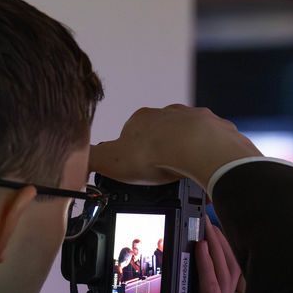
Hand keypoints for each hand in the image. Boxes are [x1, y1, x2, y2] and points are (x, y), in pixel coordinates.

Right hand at [89, 105, 260, 193]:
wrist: (200, 150)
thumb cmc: (157, 154)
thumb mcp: (109, 161)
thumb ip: (89, 159)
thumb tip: (73, 160)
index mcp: (143, 119)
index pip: (131, 133)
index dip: (131, 154)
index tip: (134, 171)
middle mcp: (171, 114)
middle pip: (162, 134)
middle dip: (161, 154)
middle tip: (159, 178)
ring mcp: (198, 121)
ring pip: (189, 140)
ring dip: (186, 156)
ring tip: (183, 179)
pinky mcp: (220, 133)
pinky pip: (213, 150)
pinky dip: (208, 163)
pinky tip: (203, 177)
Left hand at [176, 222, 242, 292]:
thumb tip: (134, 277)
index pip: (218, 283)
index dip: (216, 256)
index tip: (206, 232)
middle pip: (227, 277)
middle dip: (219, 246)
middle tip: (207, 222)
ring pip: (224, 281)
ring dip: (215, 250)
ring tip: (205, 227)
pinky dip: (206, 268)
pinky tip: (201, 248)